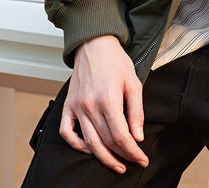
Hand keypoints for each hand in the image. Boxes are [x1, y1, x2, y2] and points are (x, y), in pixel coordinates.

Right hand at [60, 35, 147, 173]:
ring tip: (116, 164)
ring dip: (103, 158)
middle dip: (121, 157)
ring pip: (88, 143)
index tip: (142, 159)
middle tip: (132, 163)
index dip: (133, 152)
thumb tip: (138, 137)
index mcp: (108, 99)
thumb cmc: (116, 61)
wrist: (94, 44)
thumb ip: (136, 111)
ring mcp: (77, 107)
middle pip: (106, 142)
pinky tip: (89, 149)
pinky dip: (77, 145)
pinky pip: (66, 133)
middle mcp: (90, 106)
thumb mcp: (133, 82)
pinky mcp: (68, 105)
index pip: (121, 137)